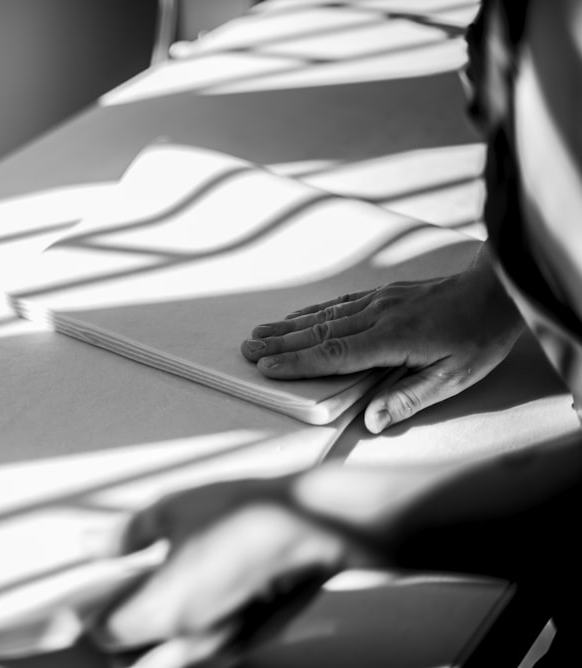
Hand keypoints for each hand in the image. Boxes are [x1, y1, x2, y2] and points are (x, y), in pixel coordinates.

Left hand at [89, 478, 380, 667]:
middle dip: (114, 643)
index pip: (104, 635)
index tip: (79, 604)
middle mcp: (191, 640)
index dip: (88, 617)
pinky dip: (183, 639)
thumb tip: (97, 543)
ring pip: (166, 663)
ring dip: (147, 646)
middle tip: (105, 614)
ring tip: (145, 608)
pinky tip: (187, 606)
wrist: (315, 523)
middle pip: (131, 663)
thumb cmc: (253, 514)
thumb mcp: (172, 509)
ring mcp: (223, 646)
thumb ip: (126, 533)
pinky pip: (201, 653)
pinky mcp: (249, 641)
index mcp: (163, 610)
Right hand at [241, 246, 524, 432]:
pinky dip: (312, 311)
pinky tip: (297, 316)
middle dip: (279, 343)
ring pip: (324, 315)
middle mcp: (378, 316)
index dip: (297, 363)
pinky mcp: (384, 294)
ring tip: (258, 332)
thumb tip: (373, 422)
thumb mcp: (455, 378)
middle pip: (318, 332)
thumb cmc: (480, 338)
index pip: (333, 354)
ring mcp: (379, 301)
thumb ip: (410, 399)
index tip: (265, 368)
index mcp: (392, 339)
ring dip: (288, 326)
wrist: (497, 289)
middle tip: (246, 349)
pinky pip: (339, 303)